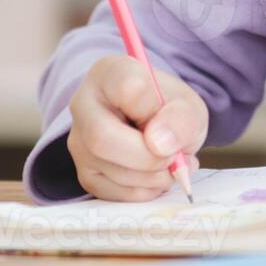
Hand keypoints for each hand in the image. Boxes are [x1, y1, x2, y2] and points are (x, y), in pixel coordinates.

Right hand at [66, 55, 206, 201]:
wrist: (157, 127)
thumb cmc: (168, 110)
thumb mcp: (187, 105)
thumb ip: (181, 118)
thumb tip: (161, 145)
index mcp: (109, 72)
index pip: (127, 88)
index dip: (154, 109)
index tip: (167, 114)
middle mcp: (83, 105)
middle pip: (102, 137)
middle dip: (148, 157)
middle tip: (174, 157)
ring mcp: (78, 142)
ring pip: (110, 169)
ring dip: (153, 177)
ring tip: (173, 164)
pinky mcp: (85, 173)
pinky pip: (113, 193)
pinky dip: (145, 191)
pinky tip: (157, 176)